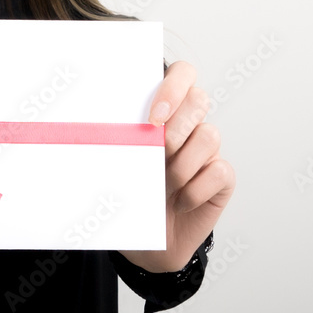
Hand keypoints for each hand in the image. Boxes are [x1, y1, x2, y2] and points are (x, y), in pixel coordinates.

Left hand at [118, 61, 234, 272]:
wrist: (146, 240)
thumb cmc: (129, 192)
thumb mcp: (115, 160)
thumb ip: (114, 137)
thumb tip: (91, 124)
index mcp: (164, 109)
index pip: (182, 73)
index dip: (174, 87)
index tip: (154, 117)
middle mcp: (190, 123)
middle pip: (200, 99)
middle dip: (178, 127)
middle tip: (158, 151)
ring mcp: (208, 150)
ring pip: (210, 135)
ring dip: (183, 163)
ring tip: (164, 183)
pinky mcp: (221, 177)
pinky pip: (220, 171)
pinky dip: (196, 189)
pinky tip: (180, 201)